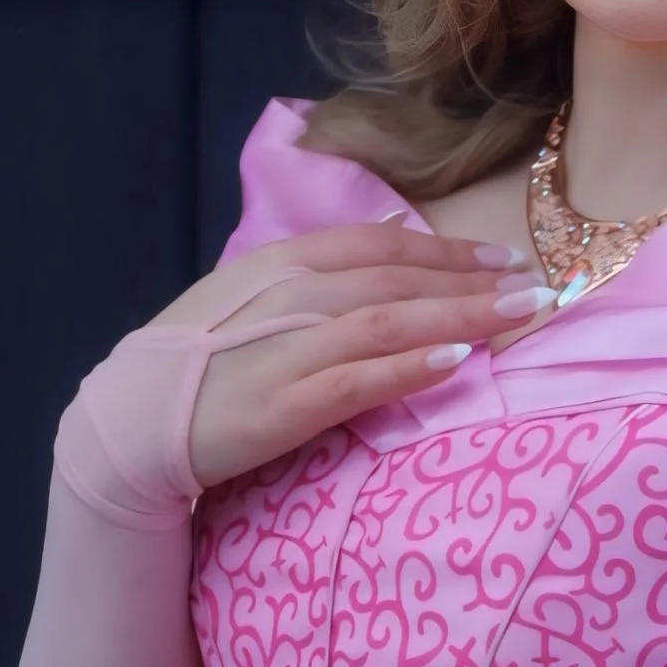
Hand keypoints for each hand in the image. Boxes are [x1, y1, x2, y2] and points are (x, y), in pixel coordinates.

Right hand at [58, 223, 557, 519]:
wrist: (129, 422)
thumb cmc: (195, 366)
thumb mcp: (250, 302)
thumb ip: (312, 285)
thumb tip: (383, 263)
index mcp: (281, 264)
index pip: (379, 245)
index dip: (445, 248)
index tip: (501, 256)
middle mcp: (288, 293)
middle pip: (397, 278)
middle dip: (472, 280)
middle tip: (537, 288)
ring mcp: (285, 346)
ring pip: (390, 320)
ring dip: (462, 315)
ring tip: (520, 315)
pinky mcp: (283, 402)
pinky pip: (359, 379)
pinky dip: (410, 367)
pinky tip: (457, 363)